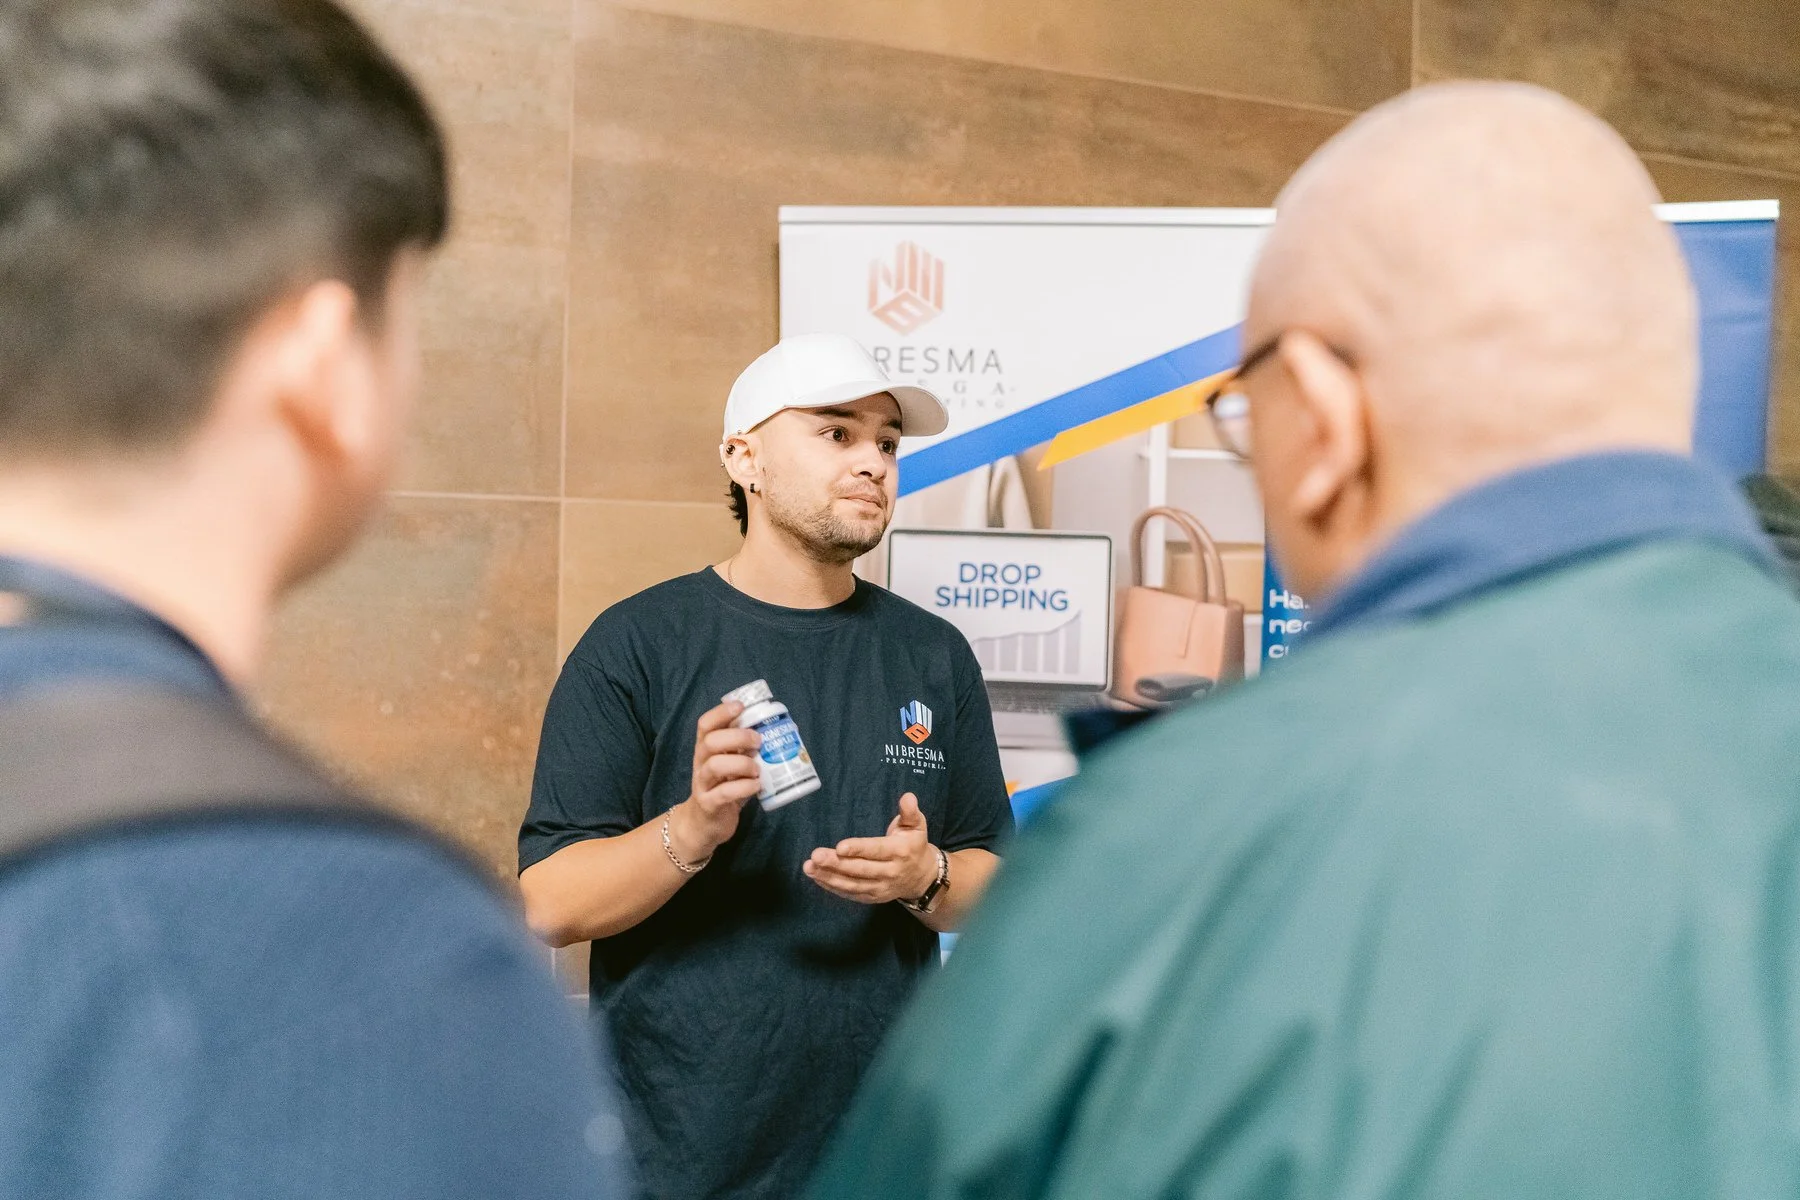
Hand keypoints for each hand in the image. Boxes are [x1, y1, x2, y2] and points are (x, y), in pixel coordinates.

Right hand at [668, 700, 761, 864]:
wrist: (703, 825)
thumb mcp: (731, 765)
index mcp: (706, 749)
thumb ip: (744, 750)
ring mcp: (703, 784)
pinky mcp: (709, 805)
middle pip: (711, 741)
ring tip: (758, 769)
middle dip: (737, 737)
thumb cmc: (722, 788)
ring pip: (715, 766)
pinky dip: (743, 788)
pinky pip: (723, 793)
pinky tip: (756, 786)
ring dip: (742, 764)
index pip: (705, 724)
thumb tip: (776, 731)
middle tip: (758, 742)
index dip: (721, 712)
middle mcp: (701, 763)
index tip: (741, 707)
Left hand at [804, 793, 938, 904]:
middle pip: (860, 869)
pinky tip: (817, 877)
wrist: (922, 877)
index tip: (839, 847)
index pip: (876, 851)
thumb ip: (910, 811)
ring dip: (829, 876)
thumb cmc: (913, 845)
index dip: (857, 849)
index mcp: (899, 852)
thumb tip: (907, 797)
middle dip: (836, 863)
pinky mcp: (872, 897)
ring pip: (852, 884)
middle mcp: (890, 872)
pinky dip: (832, 887)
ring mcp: (880, 888)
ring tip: (809, 867)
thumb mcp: (917, 825)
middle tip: (815, 856)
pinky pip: (850, 894)